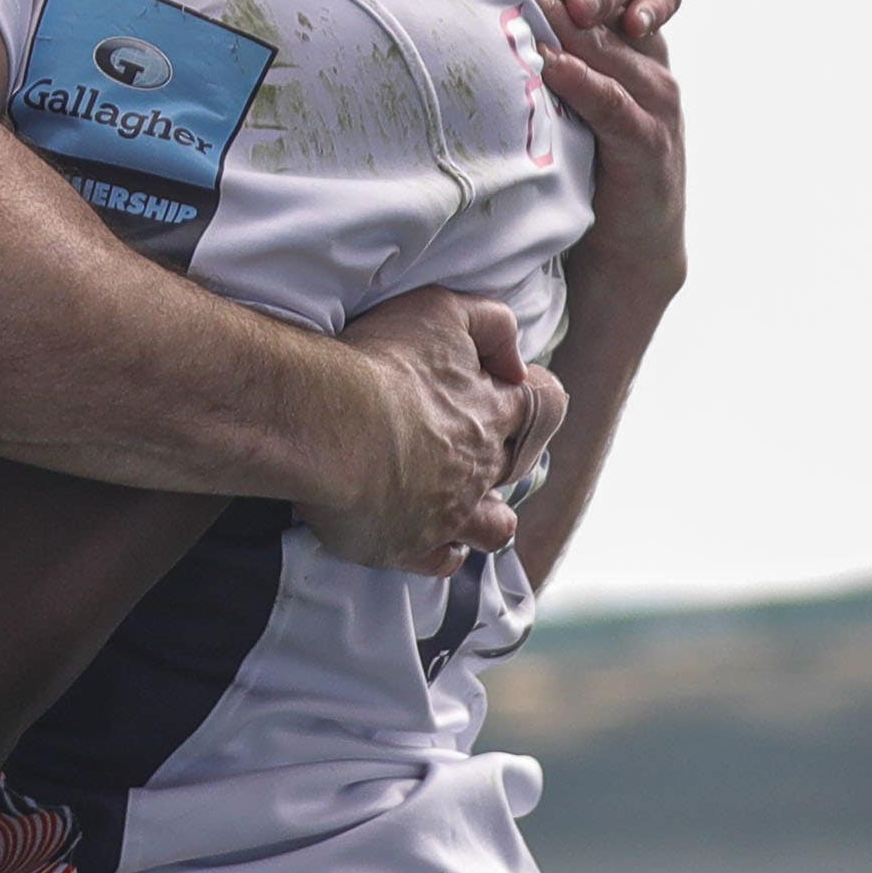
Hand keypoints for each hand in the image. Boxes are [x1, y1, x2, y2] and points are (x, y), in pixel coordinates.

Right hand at [308, 286, 553, 574]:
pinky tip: (422, 533)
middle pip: (517, 469)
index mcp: (493, 412)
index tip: (508, 390)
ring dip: (484, 516)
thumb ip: (492, 325)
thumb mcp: (442, 312)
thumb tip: (518, 363)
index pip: (546, 406)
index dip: (535, 398)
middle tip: (466, 443)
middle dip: (503, 457)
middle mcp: (481, 467)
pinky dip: (441, 549)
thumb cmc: (379, 364)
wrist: (326, 426)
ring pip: (493, 527)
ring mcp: (451, 513)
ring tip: (458, 502)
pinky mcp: (410, 545)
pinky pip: (443, 560)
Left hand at [536, 10, 686, 321]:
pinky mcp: (649, 144)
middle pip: (594, 2)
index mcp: (627, 44)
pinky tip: (553, 65)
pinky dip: (584, 84)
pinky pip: (615, 106)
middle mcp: (646, 62)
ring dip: (561, 13)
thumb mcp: (562, 105)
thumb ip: (537, 59)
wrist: (633, 253)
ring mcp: (654, 101)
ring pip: (604, 45)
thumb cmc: (587, 173)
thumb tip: (473, 18)